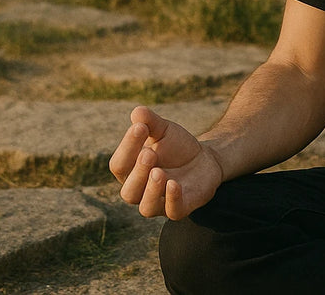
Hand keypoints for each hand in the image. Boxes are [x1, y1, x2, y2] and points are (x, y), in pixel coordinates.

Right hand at [109, 106, 223, 219]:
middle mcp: (140, 190)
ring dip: (151, 190)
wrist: (205, 158)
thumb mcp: (164, 130)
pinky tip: (174, 184)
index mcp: (130, 171)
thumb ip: (150, 122)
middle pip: (129, 190)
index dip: (127, 147)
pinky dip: (172, 199)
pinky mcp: (180, 208)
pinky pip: (172, 212)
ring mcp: (160, 202)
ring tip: (159, 172)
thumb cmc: (176, 146)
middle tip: (149, 153)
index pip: (119, 164)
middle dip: (138, 172)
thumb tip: (137, 111)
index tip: (140, 127)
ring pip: (146, 207)